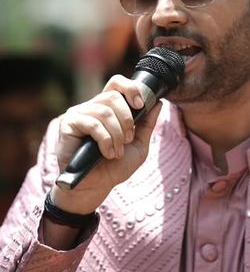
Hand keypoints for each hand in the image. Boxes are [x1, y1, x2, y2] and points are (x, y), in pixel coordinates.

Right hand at [50, 74, 161, 214]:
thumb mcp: (138, 145)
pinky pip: (92, 123)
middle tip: (128, 139)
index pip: (117, 83)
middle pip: (113, 96)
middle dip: (127, 119)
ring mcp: (79, 114)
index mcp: (109, 108)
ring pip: (105, 111)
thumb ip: (147, 124)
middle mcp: (92, 107)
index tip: (141, 104)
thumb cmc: (114, 167)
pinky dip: (105, 139)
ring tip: (117, 152)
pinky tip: (107, 153)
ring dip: (117, 134)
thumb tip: (159, 103)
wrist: (95, 187)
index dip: (131, 88)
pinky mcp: (68, 124)